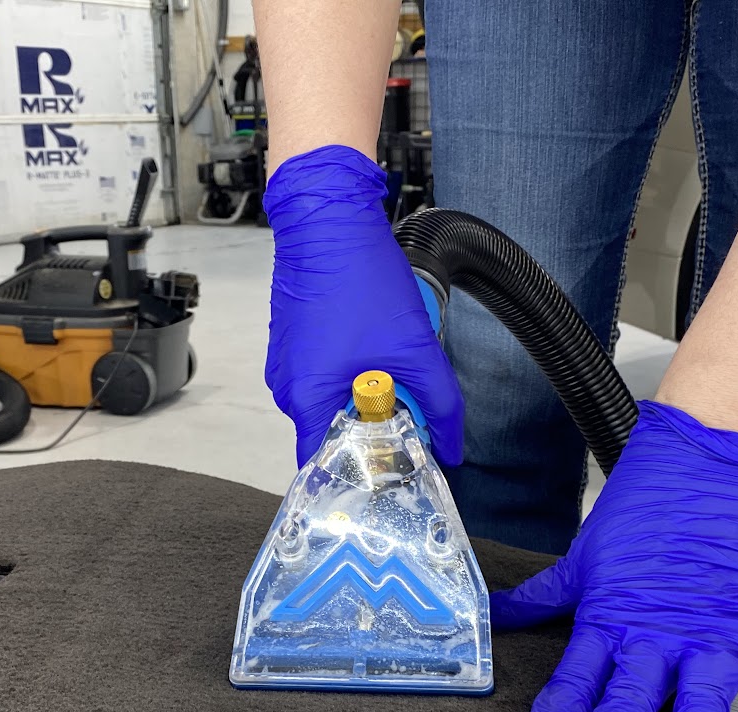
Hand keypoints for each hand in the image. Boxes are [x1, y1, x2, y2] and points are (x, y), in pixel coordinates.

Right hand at [264, 145, 464, 466]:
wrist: (328, 216)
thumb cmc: (359, 277)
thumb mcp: (416, 351)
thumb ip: (439, 406)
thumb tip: (452, 447)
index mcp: (307, 400)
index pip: (327, 466)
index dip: (363, 470)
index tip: (392, 465)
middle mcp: (286, 388)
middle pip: (334, 431)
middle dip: (373, 423)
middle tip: (407, 398)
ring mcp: (285, 364)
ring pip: (332, 400)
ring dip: (365, 391)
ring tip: (389, 357)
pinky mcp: (291, 342)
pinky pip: (324, 373)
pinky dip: (351, 368)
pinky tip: (370, 339)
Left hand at [491, 401, 737, 711]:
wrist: (705, 459)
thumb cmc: (642, 507)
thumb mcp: (584, 557)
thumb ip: (542, 597)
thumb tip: (494, 615)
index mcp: (610, 619)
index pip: (575, 685)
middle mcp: (658, 634)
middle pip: (630, 707)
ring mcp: (712, 633)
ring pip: (699, 707)